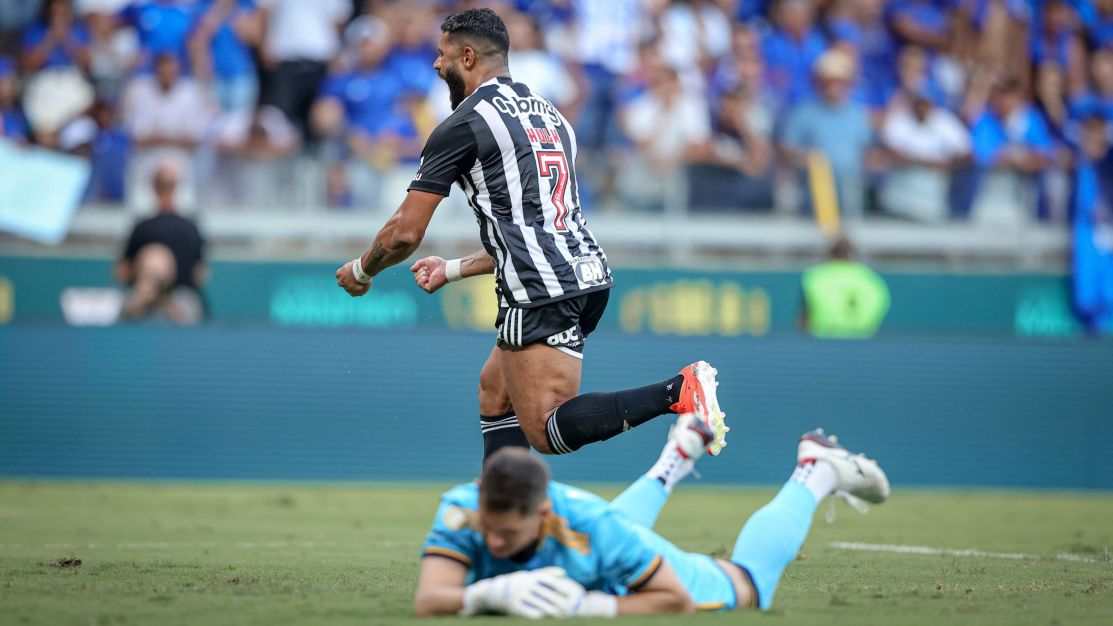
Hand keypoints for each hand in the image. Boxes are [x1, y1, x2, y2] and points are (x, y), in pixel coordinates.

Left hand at [335, 261, 370, 296]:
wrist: (363, 271)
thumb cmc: (359, 266)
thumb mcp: (351, 264)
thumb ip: (349, 269)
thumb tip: (352, 270)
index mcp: (339, 274)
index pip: (339, 276)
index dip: (345, 275)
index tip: (349, 274)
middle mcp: (341, 282)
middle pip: (342, 283)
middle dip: (347, 282)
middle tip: (354, 280)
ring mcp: (346, 288)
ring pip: (348, 289)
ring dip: (353, 287)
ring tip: (361, 283)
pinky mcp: (352, 293)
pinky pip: (354, 294)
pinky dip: (357, 292)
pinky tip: (362, 288)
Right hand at [410, 256, 447, 293]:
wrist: (445, 268)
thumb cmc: (438, 264)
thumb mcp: (426, 261)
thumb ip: (418, 263)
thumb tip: (411, 270)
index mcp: (425, 275)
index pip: (415, 272)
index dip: (420, 268)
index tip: (428, 267)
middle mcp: (426, 281)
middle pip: (415, 276)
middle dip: (421, 271)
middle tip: (430, 271)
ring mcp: (427, 285)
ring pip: (416, 280)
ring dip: (423, 274)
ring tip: (430, 274)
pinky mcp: (429, 289)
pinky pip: (420, 284)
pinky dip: (423, 279)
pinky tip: (429, 278)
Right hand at [461, 567, 585, 618]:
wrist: (494, 592)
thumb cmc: (518, 582)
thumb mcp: (530, 575)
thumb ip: (547, 573)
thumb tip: (564, 573)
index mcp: (530, 576)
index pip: (548, 581)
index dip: (560, 587)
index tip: (571, 593)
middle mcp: (524, 584)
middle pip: (545, 593)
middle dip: (558, 601)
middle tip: (568, 608)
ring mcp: (518, 595)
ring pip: (538, 604)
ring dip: (550, 610)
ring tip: (560, 615)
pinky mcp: (513, 606)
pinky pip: (527, 611)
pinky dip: (536, 614)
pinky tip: (544, 617)